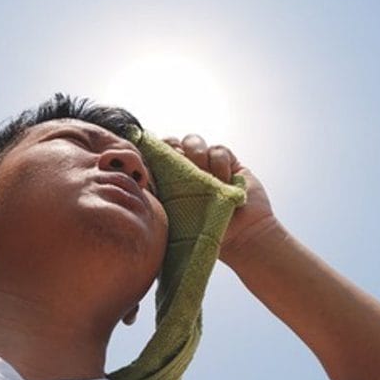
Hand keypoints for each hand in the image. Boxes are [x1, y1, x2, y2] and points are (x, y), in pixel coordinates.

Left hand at [162, 134, 279, 264]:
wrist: (243, 238)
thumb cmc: (205, 236)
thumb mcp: (173, 220)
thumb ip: (156, 200)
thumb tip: (136, 184)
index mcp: (167, 184)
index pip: (152, 157)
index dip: (152, 152)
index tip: (156, 161)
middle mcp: (185, 171)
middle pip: (171, 143)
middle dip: (173, 148)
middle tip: (180, 163)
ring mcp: (207, 166)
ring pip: (192, 141)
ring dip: (197, 154)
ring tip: (205, 175)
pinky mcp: (228, 164)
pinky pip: (218, 149)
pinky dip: (220, 162)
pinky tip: (225, 181)